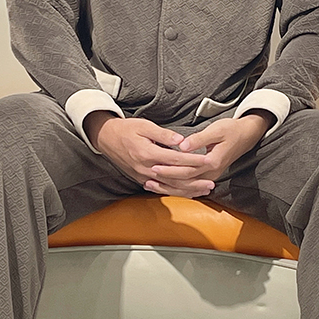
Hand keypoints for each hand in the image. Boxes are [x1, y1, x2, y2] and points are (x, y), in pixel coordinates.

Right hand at [85, 112, 212, 197]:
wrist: (106, 138)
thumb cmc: (126, 129)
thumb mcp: (145, 126)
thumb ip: (164, 135)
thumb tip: (181, 140)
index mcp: (148, 153)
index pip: (176, 160)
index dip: (194, 161)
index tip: (208, 160)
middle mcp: (146, 169)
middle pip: (175, 178)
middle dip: (195, 180)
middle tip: (212, 181)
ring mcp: (143, 177)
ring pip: (169, 187)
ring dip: (188, 190)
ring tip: (204, 190)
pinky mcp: (141, 180)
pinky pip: (161, 189)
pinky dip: (176, 192)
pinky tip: (187, 193)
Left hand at [147, 111, 272, 193]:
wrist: (246, 136)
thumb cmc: (231, 130)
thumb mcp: (216, 130)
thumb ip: (199, 139)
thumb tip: (182, 145)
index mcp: (212, 162)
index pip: (186, 170)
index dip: (170, 170)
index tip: (154, 166)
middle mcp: (211, 173)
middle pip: (184, 181)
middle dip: (165, 180)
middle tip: (147, 177)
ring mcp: (211, 176)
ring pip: (186, 186)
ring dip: (169, 187)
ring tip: (151, 184)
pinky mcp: (209, 175)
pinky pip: (191, 185)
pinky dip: (177, 187)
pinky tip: (165, 186)